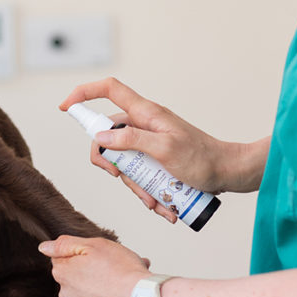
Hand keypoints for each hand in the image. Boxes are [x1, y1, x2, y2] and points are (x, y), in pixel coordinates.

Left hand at [38, 235, 150, 296]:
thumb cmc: (122, 273)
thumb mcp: (94, 246)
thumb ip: (65, 245)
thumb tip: (45, 247)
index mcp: (64, 274)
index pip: (63, 259)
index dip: (82, 254)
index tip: (98, 255)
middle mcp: (68, 296)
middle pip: (77, 277)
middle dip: (94, 270)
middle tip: (117, 266)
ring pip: (90, 294)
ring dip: (105, 287)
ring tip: (128, 281)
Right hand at [60, 78, 264, 204]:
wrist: (230, 173)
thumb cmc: (204, 160)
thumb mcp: (166, 151)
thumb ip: (132, 141)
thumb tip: (101, 137)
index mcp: (145, 113)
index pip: (108, 89)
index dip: (84, 94)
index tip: (65, 109)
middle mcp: (144, 124)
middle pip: (108, 137)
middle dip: (112, 165)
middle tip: (121, 179)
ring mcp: (149, 142)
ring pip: (123, 162)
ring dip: (135, 187)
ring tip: (156, 202)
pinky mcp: (155, 159)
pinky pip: (139, 175)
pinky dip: (147, 192)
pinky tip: (164, 206)